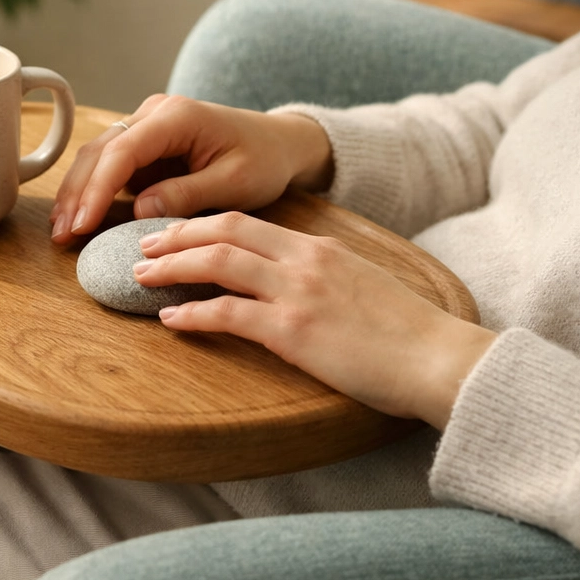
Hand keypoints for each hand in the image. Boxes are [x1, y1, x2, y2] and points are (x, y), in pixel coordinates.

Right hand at [49, 95, 332, 245]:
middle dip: (77, 193)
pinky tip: (80, 218)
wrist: (280, 143)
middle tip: (61, 236)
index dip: (97, 189)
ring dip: (78, 193)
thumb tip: (139, 210)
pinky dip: (94, 191)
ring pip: (98, 156)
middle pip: (100, 151)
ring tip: (62, 232)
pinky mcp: (147, 145)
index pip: (123, 151)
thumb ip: (187, 194)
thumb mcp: (234, 183)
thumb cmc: (264, 160)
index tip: (82, 224)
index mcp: (177, 116)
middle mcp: (155, 114)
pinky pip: (112, 166)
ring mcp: (148, 126)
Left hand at [134, 212, 496, 428]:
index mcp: (319, 246)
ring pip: (217, 264)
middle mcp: (303, 259)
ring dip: (171, 268)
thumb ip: (322, 274)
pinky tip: (170, 321)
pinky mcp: (293, 331)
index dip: (202, 223)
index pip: (247, 222)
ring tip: (141, 277)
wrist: (439, 357)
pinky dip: (191, 314)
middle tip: (142, 245)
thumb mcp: (361, 284)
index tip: (175, 232)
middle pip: (223, 231)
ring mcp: (297, 292)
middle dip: (176, 235)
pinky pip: (227, 314)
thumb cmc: (406, 331)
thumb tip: (290, 281)